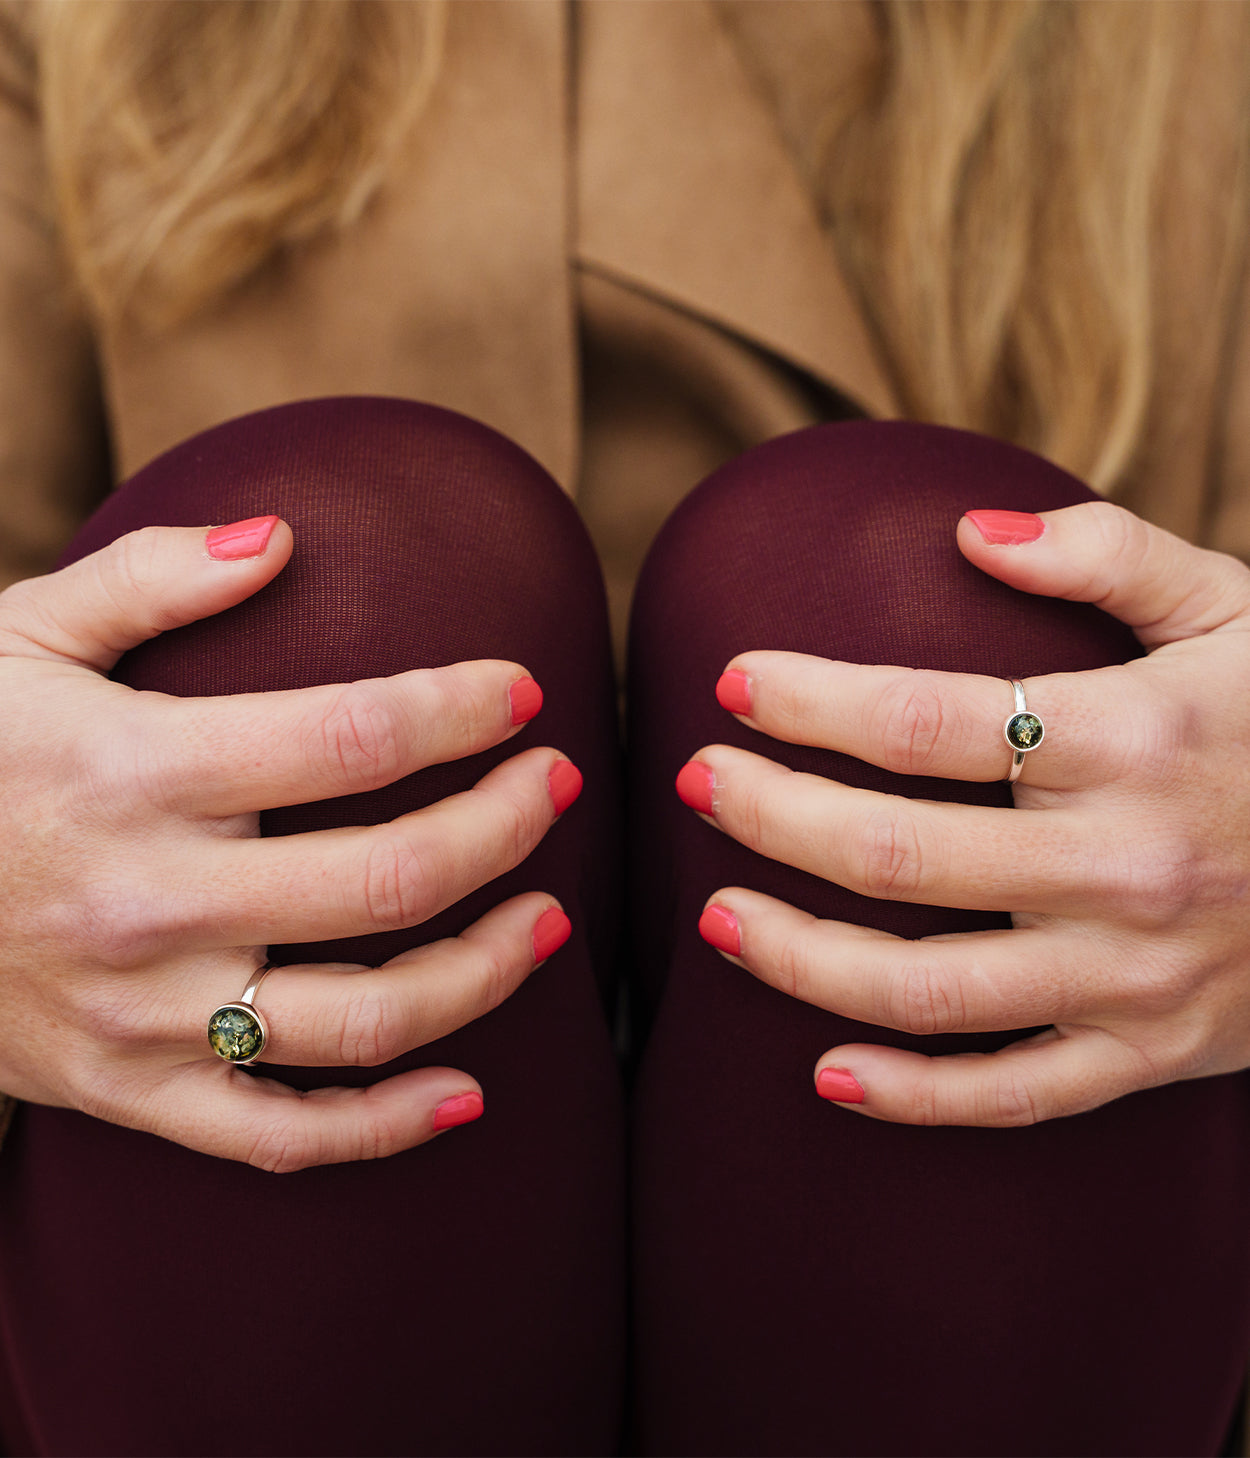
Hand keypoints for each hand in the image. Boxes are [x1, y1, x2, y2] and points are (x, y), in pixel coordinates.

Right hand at [1, 518, 576, 1168]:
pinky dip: (387, 1129)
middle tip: (557, 783)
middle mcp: (152, 899)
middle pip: (389, 877)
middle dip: (505, 823)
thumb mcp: (20, 637)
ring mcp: (145, 1012)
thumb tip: (281, 536)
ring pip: (364, 1020)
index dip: (464, 709)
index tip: (525, 691)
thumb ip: (151, 580)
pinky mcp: (132, 1092)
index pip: (353, 736)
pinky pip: (282, 1138)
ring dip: (487, 972)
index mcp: (136, 768)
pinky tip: (468, 1093)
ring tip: (552, 918)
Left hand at [679, 500, 1249, 1125]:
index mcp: (1132, 738)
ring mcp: (1138, 976)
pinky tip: (829, 1071)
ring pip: (929, 991)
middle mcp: (1124, 863)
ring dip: (802, 961)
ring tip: (717, 919)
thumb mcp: (1239, 608)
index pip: (922, 721)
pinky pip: (1015, 1095)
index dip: (806, 700)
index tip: (732, 684)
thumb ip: (1110, 552)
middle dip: (769, 818)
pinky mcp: (1156, 1053)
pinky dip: (916, 1096)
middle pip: (894, 856)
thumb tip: (972, 527)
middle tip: (694, 784)